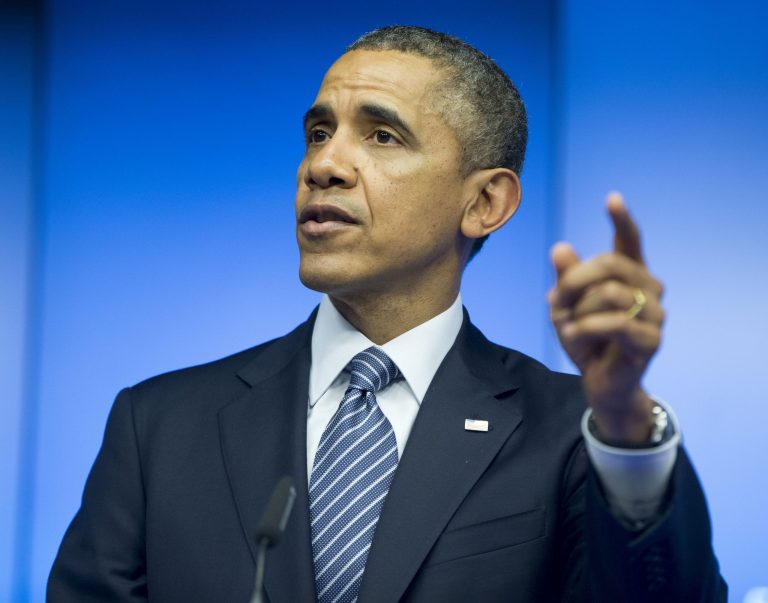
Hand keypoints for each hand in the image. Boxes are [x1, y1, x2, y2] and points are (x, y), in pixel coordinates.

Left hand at [548, 192, 664, 444]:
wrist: (600, 381)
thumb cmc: (586, 338)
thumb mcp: (566, 307)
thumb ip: (566, 279)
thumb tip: (560, 247)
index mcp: (629, 276)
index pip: (629, 242)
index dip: (622, 220)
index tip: (612, 198)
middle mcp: (649, 289)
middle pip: (610, 264)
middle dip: (574, 280)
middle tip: (555, 300)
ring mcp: (655, 314)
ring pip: (609, 294)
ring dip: (579, 311)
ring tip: (570, 327)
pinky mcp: (651, 340)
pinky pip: (614, 323)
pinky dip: (585, 328)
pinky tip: (572, 336)